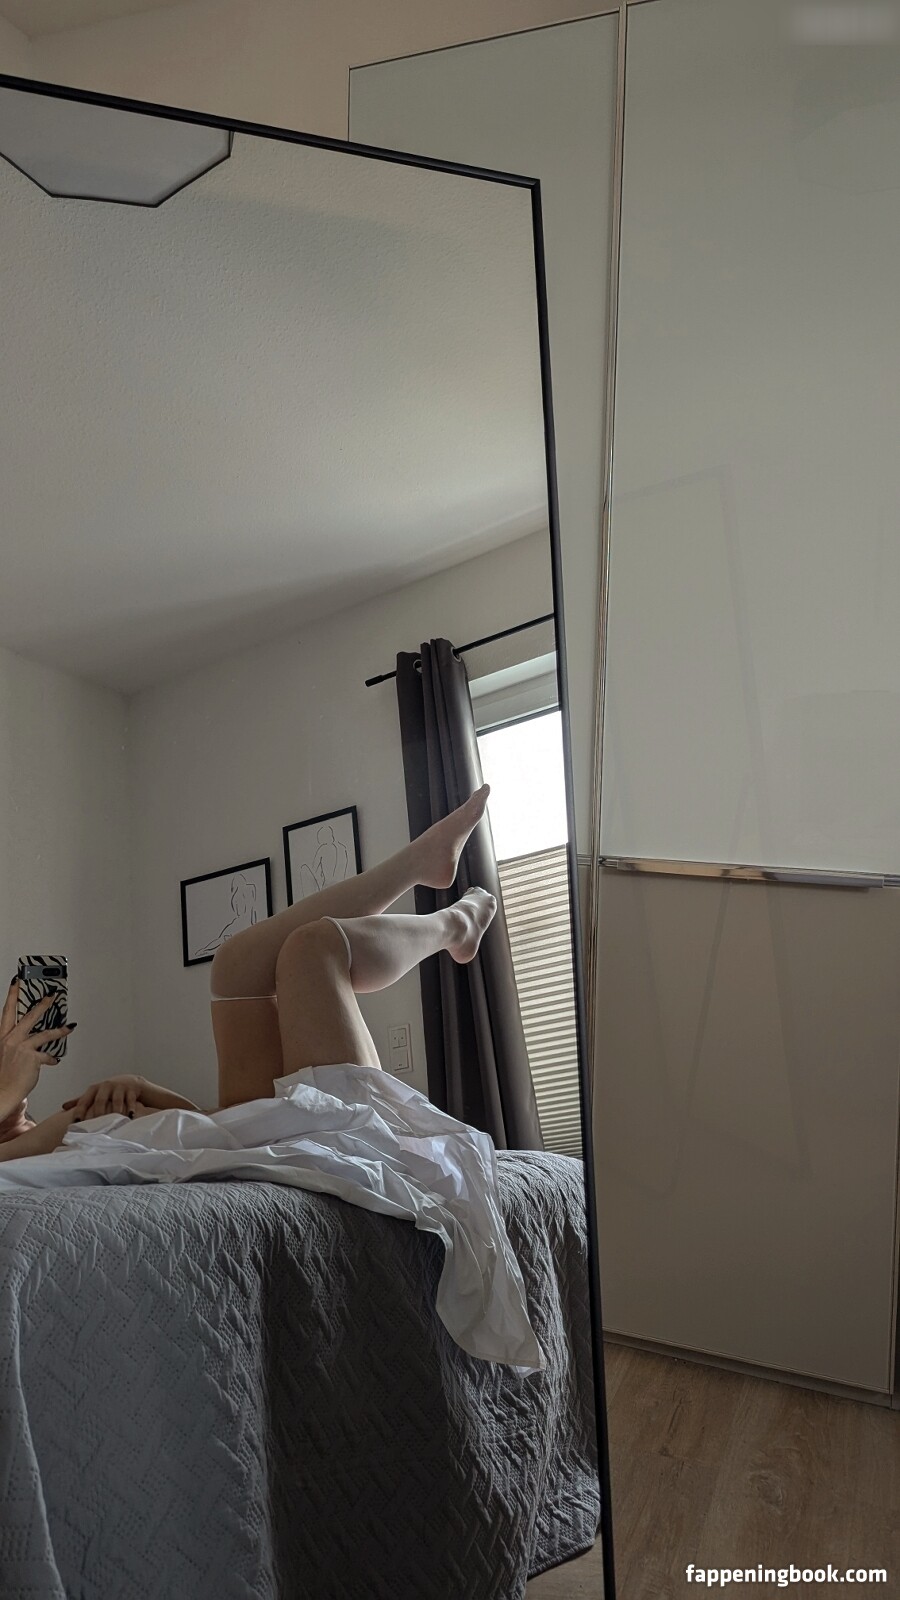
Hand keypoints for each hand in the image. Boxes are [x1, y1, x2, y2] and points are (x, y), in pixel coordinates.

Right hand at [0, 978, 74, 1103]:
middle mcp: (11, 1040)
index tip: (16, 982)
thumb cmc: (3, 1075)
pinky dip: (52, 1058)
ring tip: (69, 1026)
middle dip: (42, 1004)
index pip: (7, 1011)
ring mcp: (22, 1048)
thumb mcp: (5, 1054)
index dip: (11, 995)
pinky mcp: (32, 1058)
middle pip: (29, 1016)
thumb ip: (15, 1044)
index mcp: (2, 1037)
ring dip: (59, 1030)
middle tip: (52, 995)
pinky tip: (55, 1060)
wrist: (1, 1092)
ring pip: (44, 1033)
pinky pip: (48, 1055)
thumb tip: (30, 1040)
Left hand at [63, 1074, 144, 1120]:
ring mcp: (119, 1087)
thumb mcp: (94, 1094)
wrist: (129, 1082)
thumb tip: (63, 1106)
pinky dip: (130, 1109)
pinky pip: (131, 1100)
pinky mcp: (131, 1090)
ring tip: (114, 1123)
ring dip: (115, 1112)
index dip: (80, 1111)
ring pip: (116, 1101)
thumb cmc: (108, 1091)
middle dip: (98, 1114)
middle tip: (96, 1127)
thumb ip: (80, 1101)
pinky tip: (130, 1117)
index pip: (84, 1101)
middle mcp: (106, 1086)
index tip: (76, 1123)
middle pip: (100, 1101)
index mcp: (94, 1089)